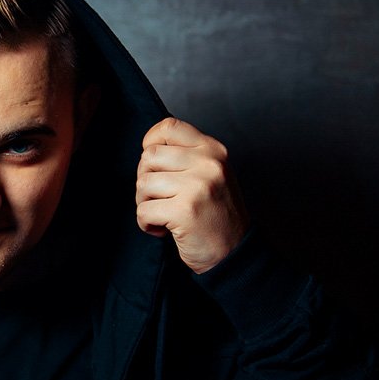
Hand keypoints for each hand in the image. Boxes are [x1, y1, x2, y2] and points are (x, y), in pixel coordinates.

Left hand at [135, 117, 248, 273]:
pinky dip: (146, 223)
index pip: (169, 127)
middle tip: (157, 199)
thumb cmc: (217, 215)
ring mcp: (198, 186)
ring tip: (161, 215)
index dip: (150, 142)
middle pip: (149, 157)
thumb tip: (147, 151)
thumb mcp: (211, 175)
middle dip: (144, 180)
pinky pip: (144, 210)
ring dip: (144, 203)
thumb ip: (186, 158)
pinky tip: (162, 229)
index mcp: (212, 150)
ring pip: (143, 184)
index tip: (151, 164)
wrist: (235, 253)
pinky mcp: (185, 210)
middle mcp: (207, 163)